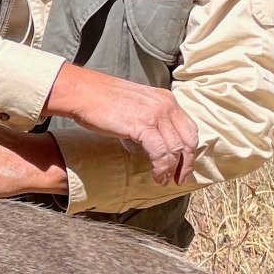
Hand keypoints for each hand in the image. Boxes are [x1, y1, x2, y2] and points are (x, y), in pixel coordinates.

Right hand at [41, 63, 200, 185]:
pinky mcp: (143, 126)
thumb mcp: (135, 105)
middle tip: (179, 179)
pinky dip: (161, 168)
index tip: (183, 165)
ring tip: (164, 181)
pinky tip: (157, 176)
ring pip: (176, 149)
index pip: (189, 128)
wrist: (84, 92)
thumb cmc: (102, 100)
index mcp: (166, 99)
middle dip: (186, 164)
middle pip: (188, 140)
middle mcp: (166, 105)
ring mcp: (156, 115)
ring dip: (172, 169)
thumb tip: (153, 142)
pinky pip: (161, 153)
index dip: (189, 150)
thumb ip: (149, 120)